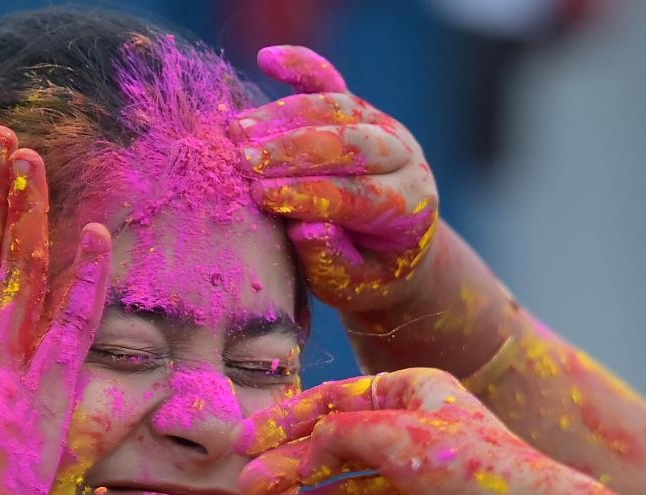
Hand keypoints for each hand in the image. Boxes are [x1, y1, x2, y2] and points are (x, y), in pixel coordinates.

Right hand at [231, 46, 437, 311]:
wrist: (394, 250)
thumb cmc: (365, 273)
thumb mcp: (351, 284)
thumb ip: (331, 259)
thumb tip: (304, 226)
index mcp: (408, 206)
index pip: (355, 194)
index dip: (306, 194)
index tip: (259, 196)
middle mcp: (403, 158)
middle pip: (349, 143)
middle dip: (292, 150)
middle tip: (243, 161)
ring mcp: (384, 127)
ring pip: (336, 109)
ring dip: (283, 117)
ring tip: (237, 133)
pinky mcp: (361, 111)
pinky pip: (332, 82)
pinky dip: (301, 66)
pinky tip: (267, 59)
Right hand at [236, 368, 581, 494]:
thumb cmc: (468, 464)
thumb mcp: (393, 432)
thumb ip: (339, 430)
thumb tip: (308, 440)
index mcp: (412, 395)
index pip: (334, 401)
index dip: (286, 420)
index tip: (244, 443)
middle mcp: (417, 438)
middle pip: (338, 451)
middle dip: (290, 468)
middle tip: (247, 487)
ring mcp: (425, 488)